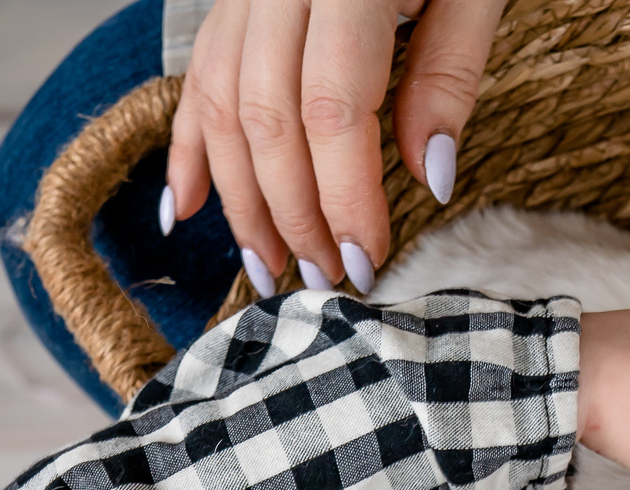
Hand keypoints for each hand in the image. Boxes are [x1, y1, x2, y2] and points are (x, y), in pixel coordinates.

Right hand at [168, 0, 503, 293]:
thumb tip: (430, 179)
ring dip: (239, 197)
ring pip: (223, 102)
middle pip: (267, 118)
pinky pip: (197, 72)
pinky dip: (189, 144)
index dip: (344, 196)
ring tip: (267, 264)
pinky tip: (182, 209)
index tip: (367, 259)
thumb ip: (448, 76)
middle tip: (322, 277)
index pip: (331, 111)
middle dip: (292, 211)